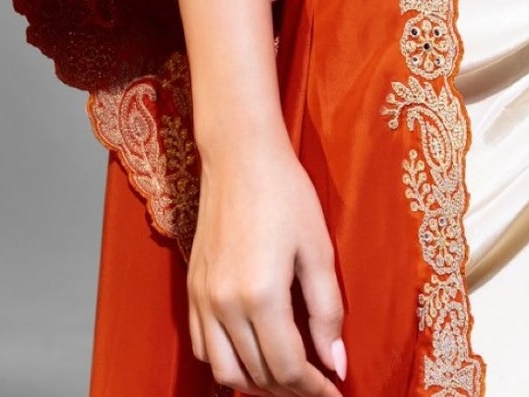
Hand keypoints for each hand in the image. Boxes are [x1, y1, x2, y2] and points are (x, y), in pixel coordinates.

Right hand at [187, 130, 346, 396]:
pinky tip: (251, 356)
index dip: (314, 388)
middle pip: (257, 376)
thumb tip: (337, 363)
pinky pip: (203, 348)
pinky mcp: (192, 289)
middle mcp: (225, 305)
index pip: (288, 368)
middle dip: (290, 389)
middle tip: (317, 384)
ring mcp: (203, 298)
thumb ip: (327, 310)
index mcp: (261, 295)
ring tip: (287, 377)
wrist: (239, 155)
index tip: (334, 392)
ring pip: (225, 372)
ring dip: (257, 384)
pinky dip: (227, 364)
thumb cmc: (285, 193)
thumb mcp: (318, 248)